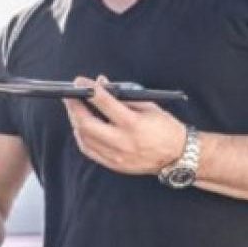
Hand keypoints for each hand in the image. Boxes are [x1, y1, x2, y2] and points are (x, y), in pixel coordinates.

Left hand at [61, 75, 186, 174]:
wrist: (177, 156)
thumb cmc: (165, 128)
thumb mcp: (149, 106)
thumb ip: (123, 96)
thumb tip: (101, 84)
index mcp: (133, 123)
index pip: (104, 103)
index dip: (89, 90)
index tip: (80, 82)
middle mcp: (122, 141)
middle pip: (87, 123)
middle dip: (74, 107)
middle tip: (69, 96)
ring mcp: (117, 155)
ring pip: (84, 138)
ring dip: (75, 121)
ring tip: (74, 109)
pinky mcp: (114, 165)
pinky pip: (89, 150)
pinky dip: (81, 136)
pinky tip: (81, 127)